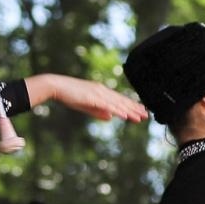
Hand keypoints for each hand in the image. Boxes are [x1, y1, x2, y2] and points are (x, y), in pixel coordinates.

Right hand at [28, 75, 148, 122]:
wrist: (57, 86)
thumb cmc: (69, 95)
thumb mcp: (86, 106)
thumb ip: (98, 112)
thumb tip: (110, 117)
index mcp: (101, 92)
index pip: (119, 100)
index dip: (131, 106)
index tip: (141, 111)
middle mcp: (102, 91)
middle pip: (122, 101)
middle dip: (135, 108)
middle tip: (147, 115)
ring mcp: (98, 93)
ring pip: (117, 104)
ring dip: (129, 111)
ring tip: (139, 117)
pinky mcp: (92, 97)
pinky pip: (107, 105)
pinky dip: (117, 110)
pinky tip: (124, 115)